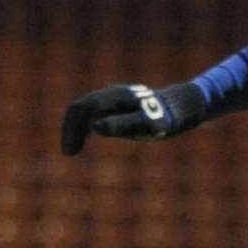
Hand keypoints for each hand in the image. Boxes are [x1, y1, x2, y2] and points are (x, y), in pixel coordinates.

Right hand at [60, 81, 205, 154]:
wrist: (178, 108)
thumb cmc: (162, 119)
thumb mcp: (144, 125)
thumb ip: (120, 124)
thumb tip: (95, 126)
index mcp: (113, 97)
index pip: (82, 108)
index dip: (72, 128)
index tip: (70, 151)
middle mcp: (109, 94)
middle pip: (80, 109)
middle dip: (71, 129)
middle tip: (69, 153)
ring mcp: (111, 99)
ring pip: (84, 111)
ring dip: (76, 129)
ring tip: (72, 151)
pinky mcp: (114, 105)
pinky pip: (92, 114)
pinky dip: (84, 127)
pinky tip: (82, 141)